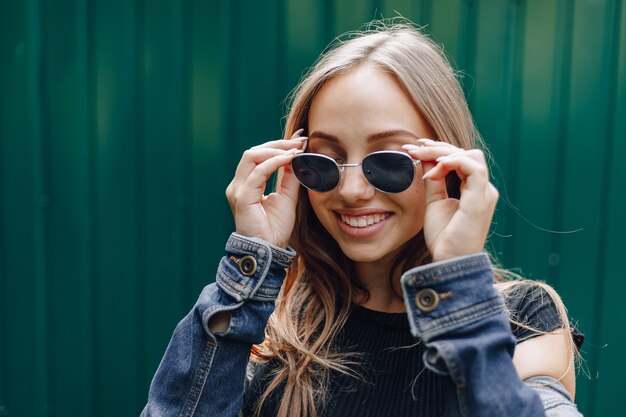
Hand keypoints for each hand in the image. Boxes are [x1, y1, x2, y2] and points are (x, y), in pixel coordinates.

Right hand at [225, 129, 306, 247]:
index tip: (300, 139)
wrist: (269, 251)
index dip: (279, 145)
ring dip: (276, 149)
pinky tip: (290, 159)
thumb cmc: (276, 228)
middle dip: (278, 143)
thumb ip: (290, 176)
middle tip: (300, 141)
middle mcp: (238, 185)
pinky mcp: (242, 197)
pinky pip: (258, 172)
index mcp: (247, 184)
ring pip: (252, 157)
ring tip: (296, 150)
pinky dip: (275, 162)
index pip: (259, 156)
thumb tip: (298, 155)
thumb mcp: (287, 197)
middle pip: (253, 152)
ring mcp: (238, 190)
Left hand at [403, 139, 498, 261]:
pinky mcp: (481, 199)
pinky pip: (473, 168)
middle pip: (466, 153)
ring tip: (421, 158)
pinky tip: (433, 171)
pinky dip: (452, 162)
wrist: (450, 262)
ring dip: (443, 152)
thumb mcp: (434, 202)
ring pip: (470, 156)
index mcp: (475, 190)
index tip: (414, 148)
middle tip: (412, 148)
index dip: (439, 150)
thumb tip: (425, 158)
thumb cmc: (444, 238)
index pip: (461, 159)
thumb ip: (434, 180)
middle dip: (437, 147)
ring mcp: (485, 193)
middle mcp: (483, 189)